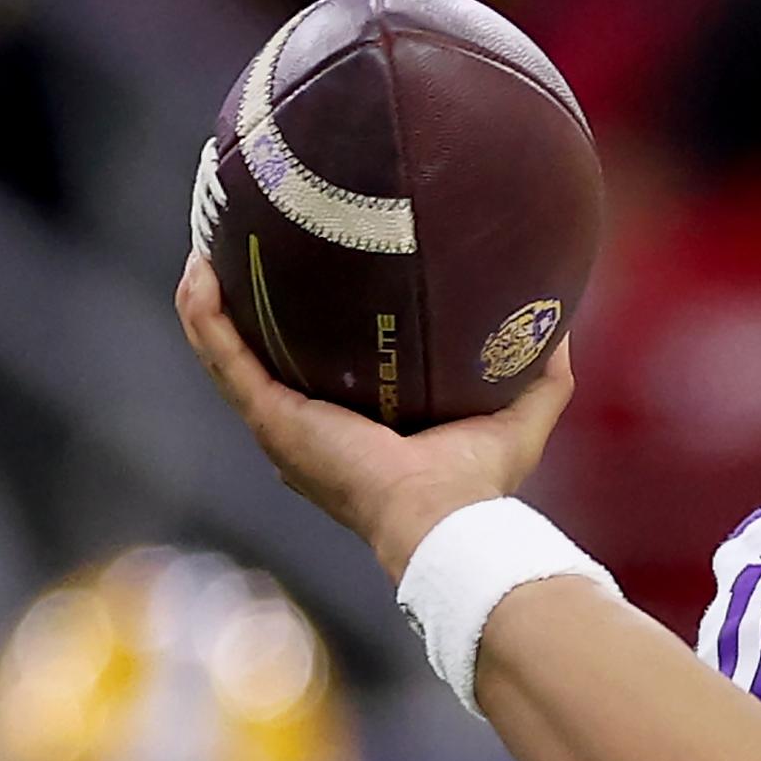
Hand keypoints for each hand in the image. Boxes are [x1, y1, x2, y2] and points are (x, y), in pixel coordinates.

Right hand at [176, 255, 573, 578]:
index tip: (304, 275)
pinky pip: (221, 354)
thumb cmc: (479, 484)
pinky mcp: (270, 417)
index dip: (303, 328)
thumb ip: (539, 374)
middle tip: (244, 247)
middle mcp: (306, 427)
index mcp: (350, 429)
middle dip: (245, 304)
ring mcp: (279, 423)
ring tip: (208, 244)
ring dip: (209, 299)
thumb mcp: (517, 417)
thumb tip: (561, 326)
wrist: (444, 516)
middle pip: (261, 356)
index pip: (316, 371)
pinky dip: (203, 314)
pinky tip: (198, 269)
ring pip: (226, 351)